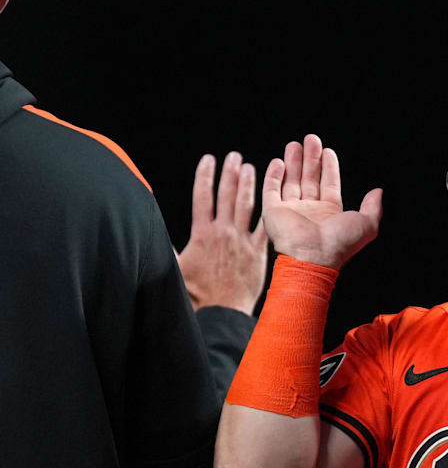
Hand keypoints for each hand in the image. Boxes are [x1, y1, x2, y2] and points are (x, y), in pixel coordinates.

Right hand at [177, 151, 268, 313]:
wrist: (221, 311)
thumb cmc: (197, 294)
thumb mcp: (177, 267)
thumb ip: (171, 247)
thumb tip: (153, 235)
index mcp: (202, 234)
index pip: (202, 196)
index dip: (205, 175)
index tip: (208, 159)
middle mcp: (223, 232)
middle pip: (226, 195)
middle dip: (230, 173)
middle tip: (234, 156)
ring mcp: (242, 240)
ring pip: (246, 205)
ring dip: (249, 184)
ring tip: (251, 167)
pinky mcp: (259, 251)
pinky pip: (265, 225)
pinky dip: (269, 209)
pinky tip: (273, 195)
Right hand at [262, 134, 381, 269]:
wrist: (314, 256)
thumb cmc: (340, 242)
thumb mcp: (367, 223)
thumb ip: (373, 207)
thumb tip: (379, 191)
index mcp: (330, 212)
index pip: (329, 183)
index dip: (329, 166)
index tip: (328, 150)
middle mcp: (310, 210)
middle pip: (309, 178)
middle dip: (310, 158)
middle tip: (311, 138)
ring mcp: (291, 210)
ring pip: (291, 181)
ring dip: (293, 162)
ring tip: (294, 144)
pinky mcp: (273, 212)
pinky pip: (272, 190)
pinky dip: (274, 176)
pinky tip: (278, 162)